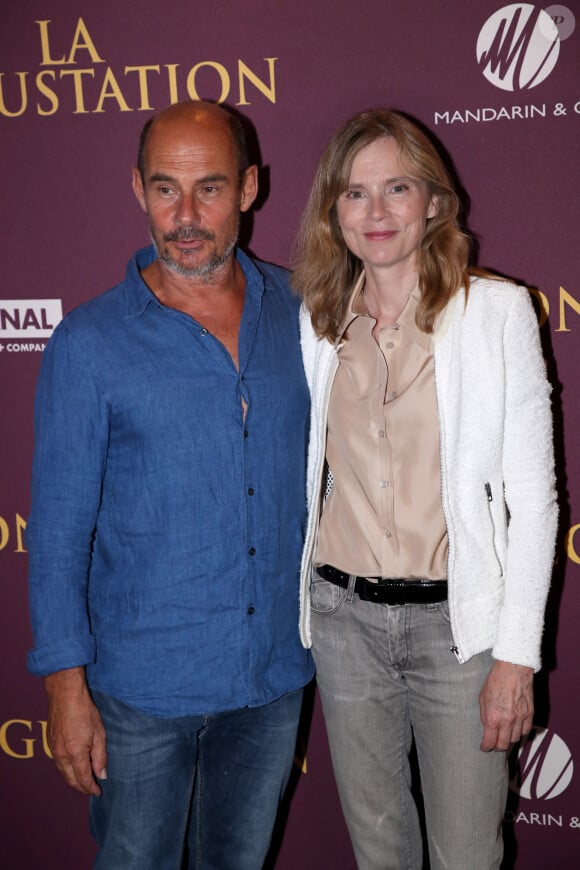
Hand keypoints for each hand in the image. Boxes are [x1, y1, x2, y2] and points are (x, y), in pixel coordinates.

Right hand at [44, 667, 106, 794]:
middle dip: (81, 787)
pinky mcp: (50, 742)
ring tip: (83, 780)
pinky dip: (66, 768)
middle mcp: (61, 755)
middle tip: (91, 789)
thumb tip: (102, 775)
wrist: (65, 694)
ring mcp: (53, 749)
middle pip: (70, 779)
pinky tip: (72, 765)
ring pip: (62, 771)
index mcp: (75, 754)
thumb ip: (100, 757)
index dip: (90, 788)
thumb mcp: (99, 734)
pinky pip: (57, 762)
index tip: (98, 792)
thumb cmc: (85, 711)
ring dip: (72, 778)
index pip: (83, 779)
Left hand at [479, 660, 533, 751]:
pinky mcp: (530, 714)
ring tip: (504, 738)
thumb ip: (484, 714)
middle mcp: (507, 721)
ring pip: (515, 739)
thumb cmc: (495, 680)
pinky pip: (525, 731)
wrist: (513, 668)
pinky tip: (515, 732)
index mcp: (493, 717)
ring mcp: (520, 718)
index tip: (484, 747)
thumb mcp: (482, 697)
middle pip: (503, 745)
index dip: (486, 747)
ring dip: (508, 741)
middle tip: (494, 745)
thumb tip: (487, 726)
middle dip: (497, 747)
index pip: (490, 741)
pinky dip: (520, 734)